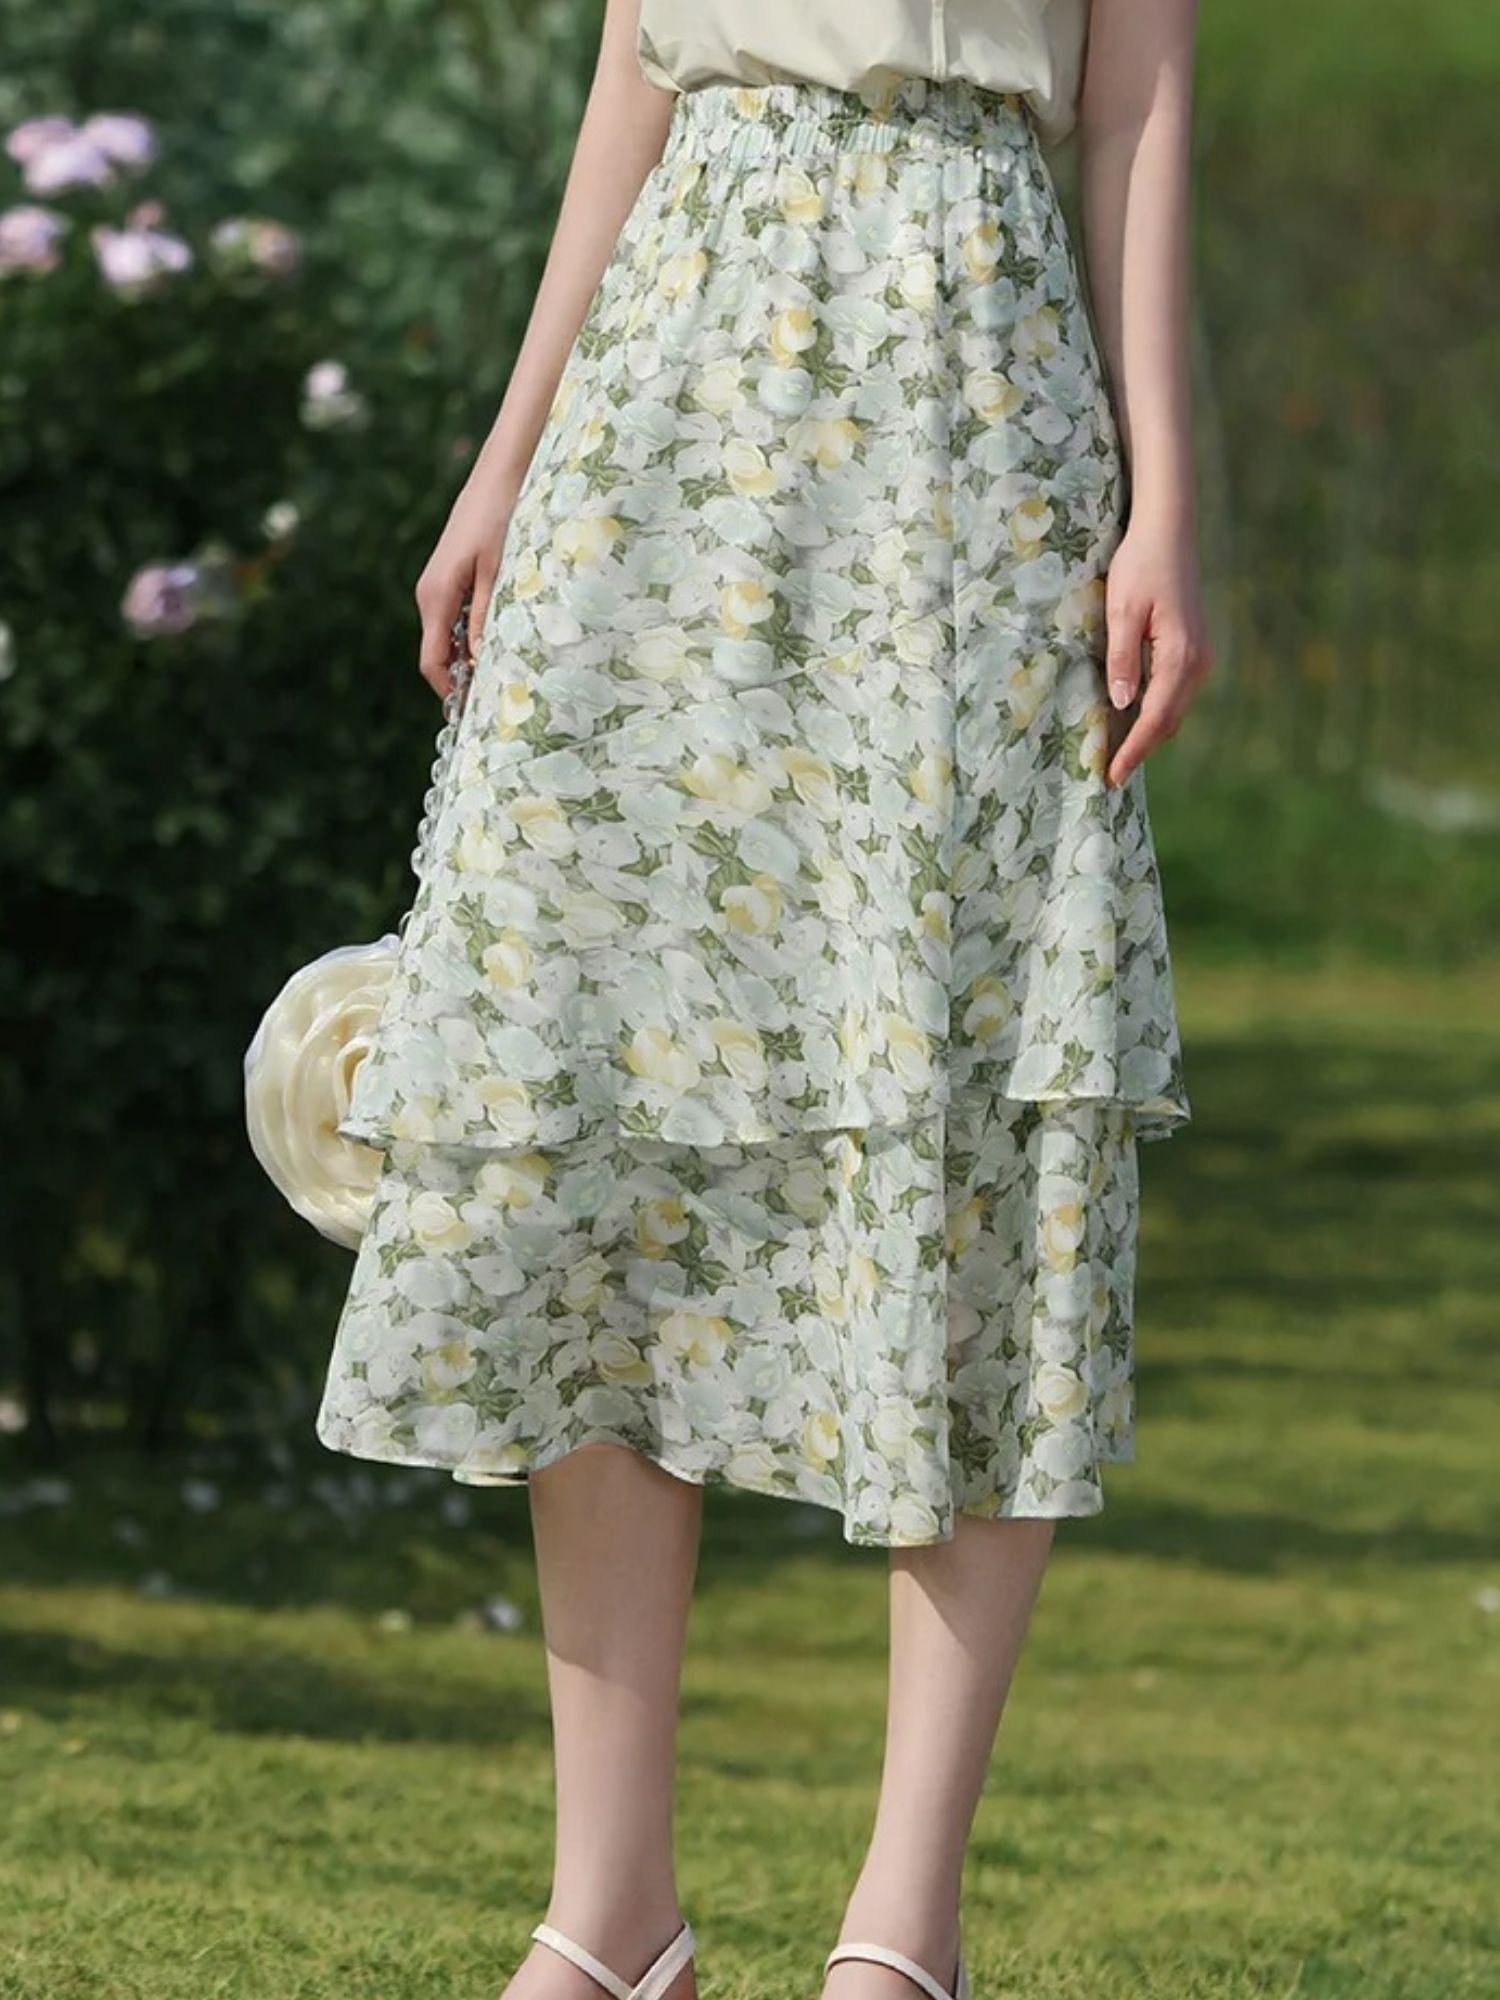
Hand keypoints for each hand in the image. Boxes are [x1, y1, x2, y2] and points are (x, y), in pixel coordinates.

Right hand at [413, 460, 521, 699]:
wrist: (498, 476)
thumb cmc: (501, 519)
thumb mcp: (499, 574)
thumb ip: (486, 620)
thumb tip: (480, 665)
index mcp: (436, 597)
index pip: (433, 662)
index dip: (449, 692)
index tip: (473, 713)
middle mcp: (429, 595)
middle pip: (439, 654)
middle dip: (461, 680)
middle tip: (496, 701)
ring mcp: (436, 587)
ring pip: (448, 638)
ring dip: (469, 659)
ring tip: (503, 676)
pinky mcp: (448, 579)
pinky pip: (454, 620)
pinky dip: (471, 637)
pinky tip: (497, 642)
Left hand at [1101, 517, 1212, 787]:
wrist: (1168, 533)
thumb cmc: (1140, 566)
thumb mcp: (1121, 610)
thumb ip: (1122, 658)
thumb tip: (1121, 705)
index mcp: (1180, 656)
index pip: (1154, 718)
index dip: (1133, 750)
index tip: (1112, 776)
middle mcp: (1197, 663)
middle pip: (1168, 722)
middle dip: (1140, 750)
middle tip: (1110, 776)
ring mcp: (1200, 658)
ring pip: (1173, 711)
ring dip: (1148, 734)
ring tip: (1118, 756)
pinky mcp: (1194, 651)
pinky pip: (1174, 695)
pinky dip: (1155, 714)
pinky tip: (1132, 722)